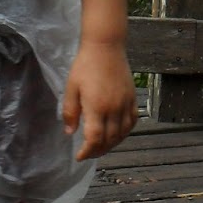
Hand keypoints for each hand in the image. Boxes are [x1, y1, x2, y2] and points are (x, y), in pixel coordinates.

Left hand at [62, 39, 138, 160]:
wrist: (106, 46)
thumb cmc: (85, 65)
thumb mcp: (71, 87)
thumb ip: (70, 111)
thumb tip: (70, 132)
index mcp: (97, 107)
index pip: (95, 139)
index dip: (87, 151)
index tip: (79, 156)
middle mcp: (114, 109)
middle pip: (109, 140)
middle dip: (98, 151)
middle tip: (88, 153)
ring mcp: (126, 104)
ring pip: (122, 133)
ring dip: (112, 144)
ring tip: (101, 147)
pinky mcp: (133, 98)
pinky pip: (132, 122)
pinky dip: (125, 132)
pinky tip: (118, 134)